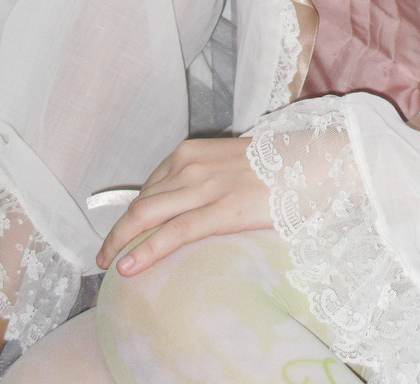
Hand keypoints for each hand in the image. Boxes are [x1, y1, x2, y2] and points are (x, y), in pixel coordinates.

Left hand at [96, 137, 271, 276]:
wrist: (314, 161)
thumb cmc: (278, 164)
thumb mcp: (229, 161)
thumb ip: (205, 176)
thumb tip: (188, 201)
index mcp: (192, 152)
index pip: (149, 186)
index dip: (133, 214)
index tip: (127, 232)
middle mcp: (191, 166)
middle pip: (140, 203)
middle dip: (117, 232)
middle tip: (105, 255)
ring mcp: (205, 188)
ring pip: (147, 217)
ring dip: (121, 244)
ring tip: (108, 265)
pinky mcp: (221, 210)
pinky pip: (173, 233)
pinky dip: (146, 251)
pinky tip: (128, 268)